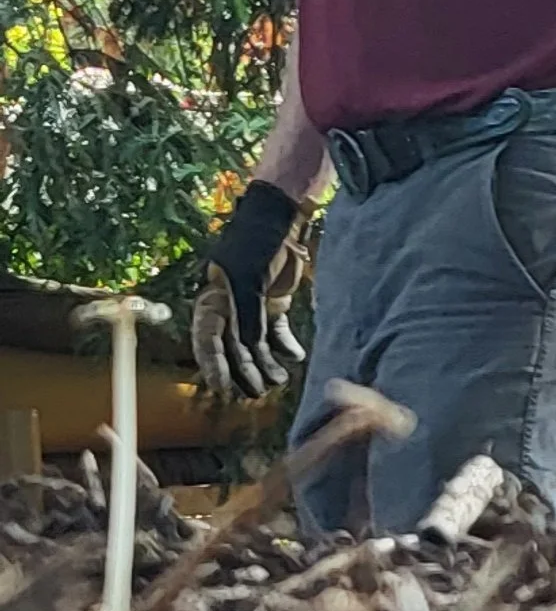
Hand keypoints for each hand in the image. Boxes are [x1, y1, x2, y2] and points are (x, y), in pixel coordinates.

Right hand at [192, 180, 306, 405]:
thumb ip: (249, 316)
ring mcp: (252, 307)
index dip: (213, 365)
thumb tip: (250, 349)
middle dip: (244, 371)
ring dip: (266, 363)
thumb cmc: (257, 244)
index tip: (221, 388)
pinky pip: (276, 332)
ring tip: (279, 380)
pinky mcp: (273, 303)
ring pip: (255, 344)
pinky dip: (285, 345)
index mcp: (212, 300)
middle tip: (257, 392)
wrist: (282, 218)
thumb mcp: (248, 281)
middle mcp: (229, 308)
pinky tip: (295, 357)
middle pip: (233, 348)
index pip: (207, 340)